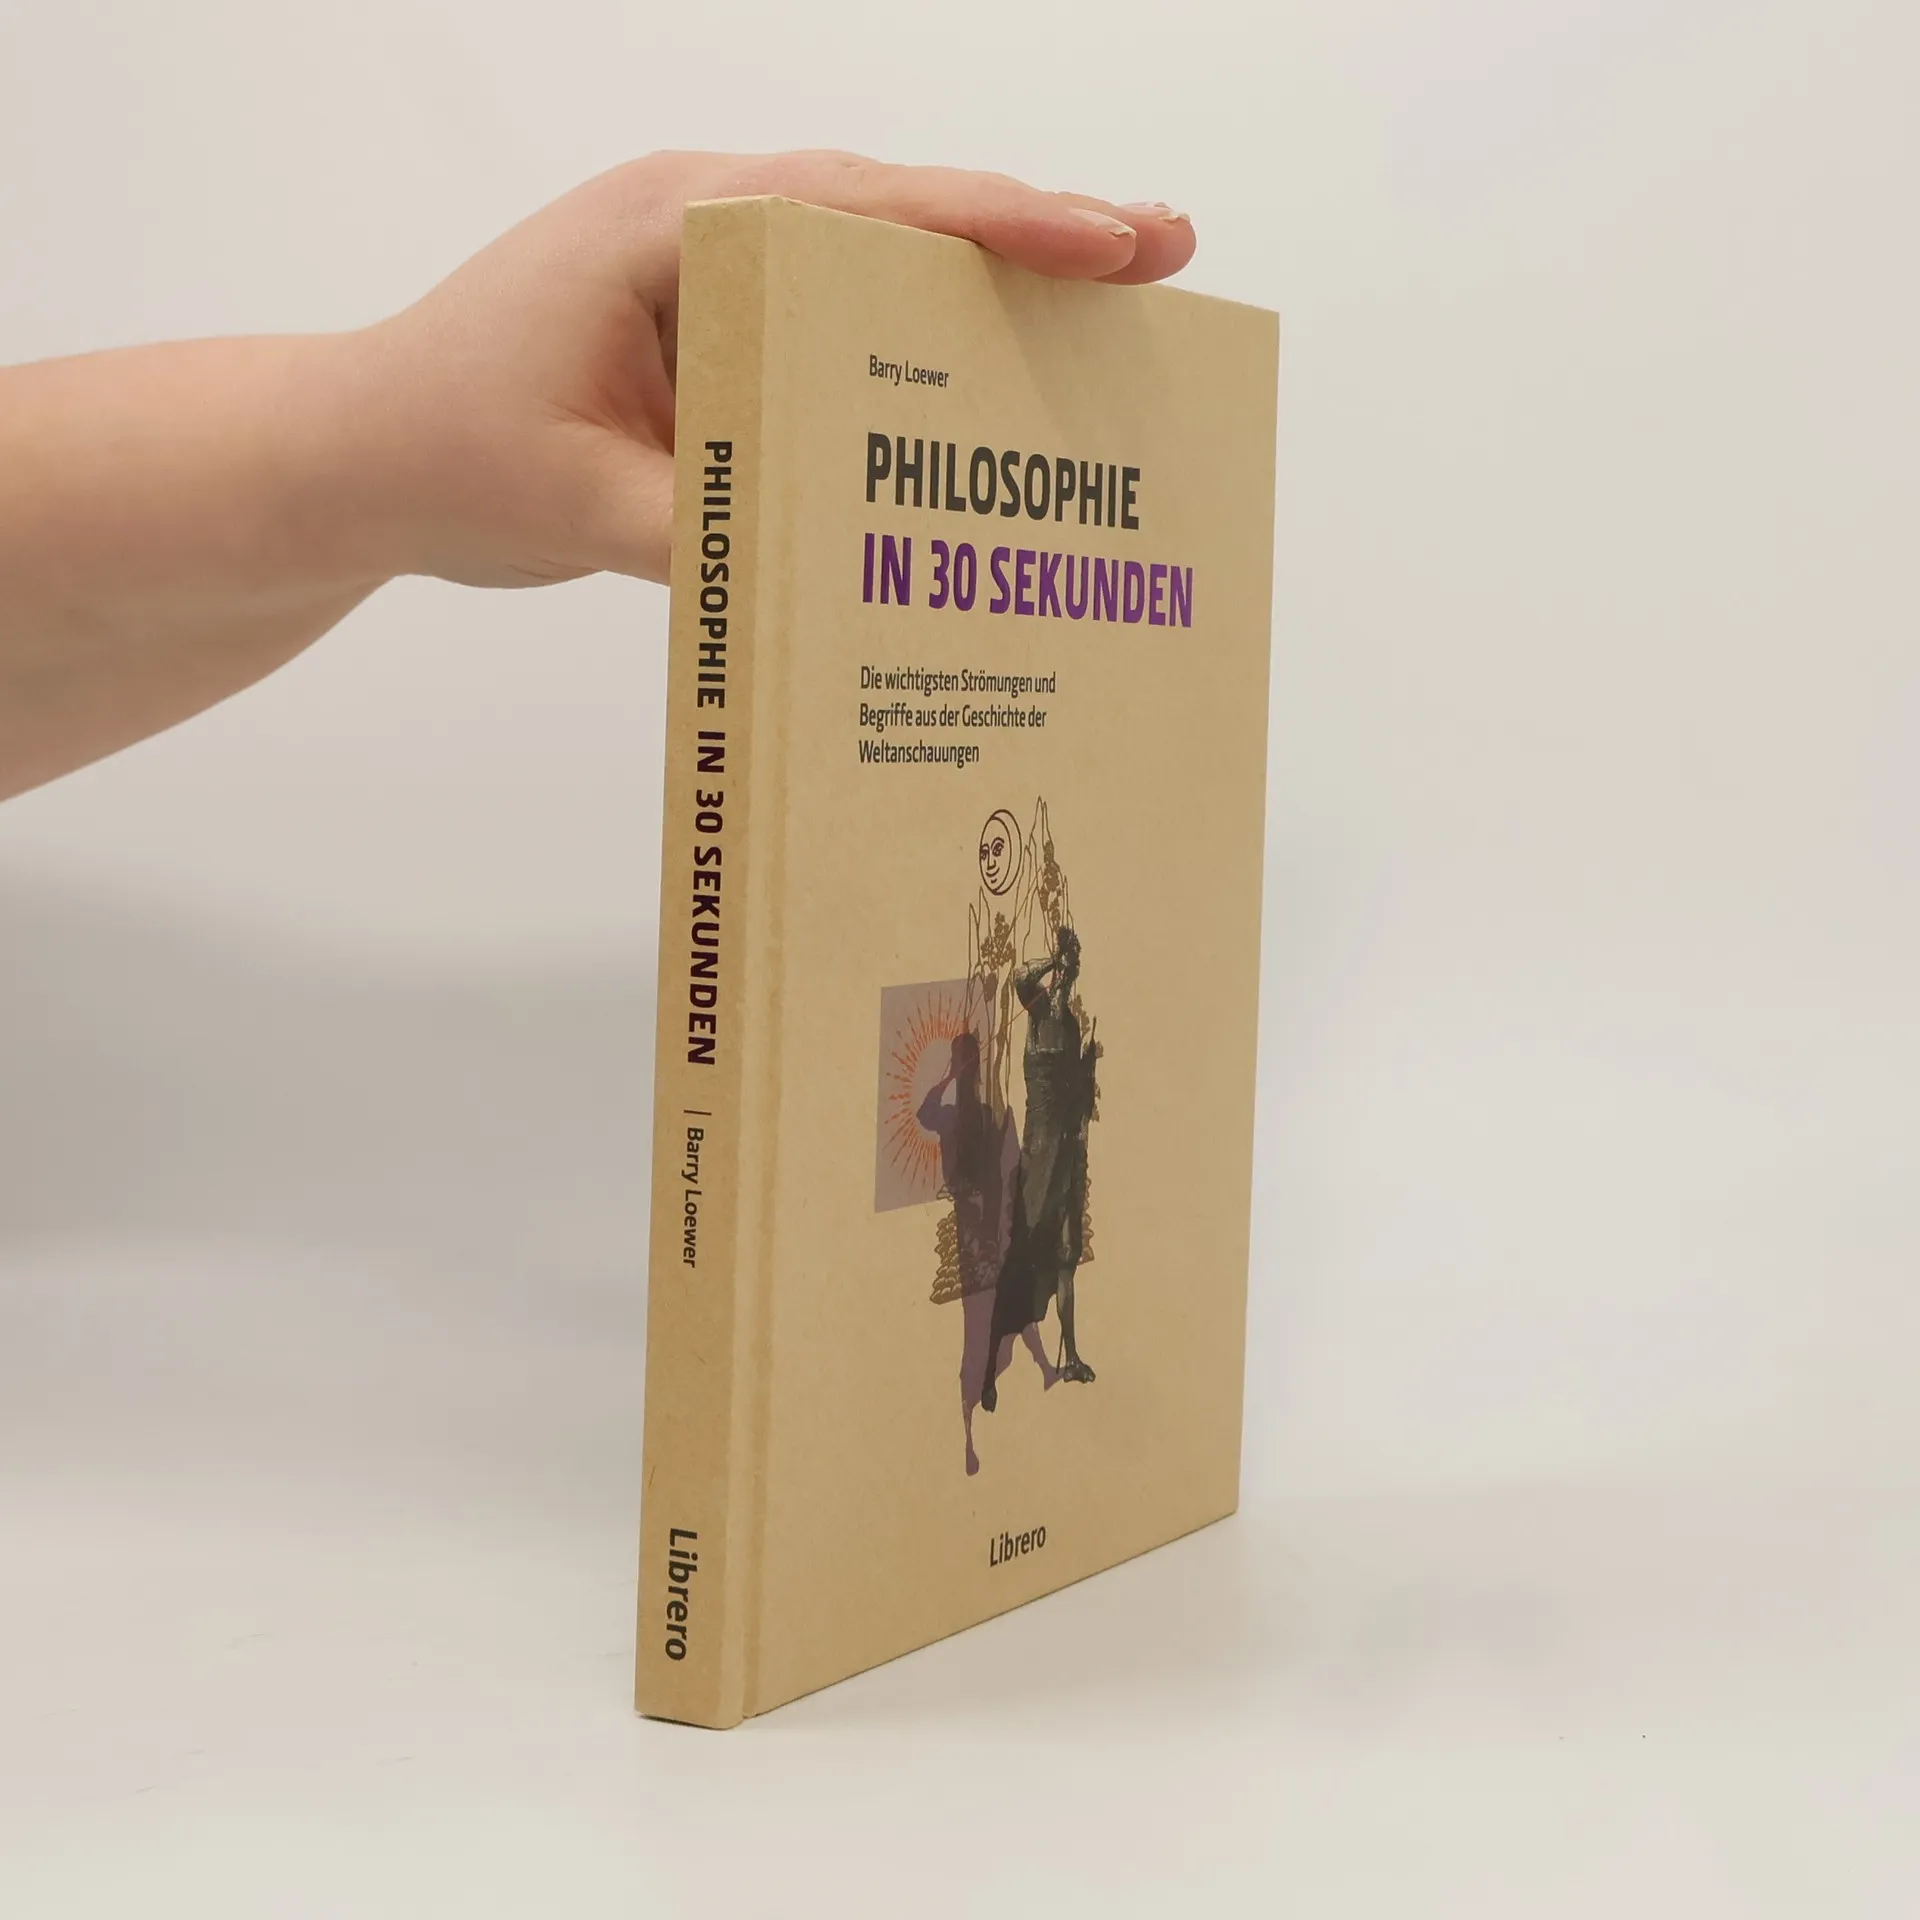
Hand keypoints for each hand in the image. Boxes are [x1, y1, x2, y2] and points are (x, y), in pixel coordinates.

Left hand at [352, 151, 1195, 589]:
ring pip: (880, 270)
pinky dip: (920, 358)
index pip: (861, 211)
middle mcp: (706, 231)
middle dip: (1034, 235)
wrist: (358, 455)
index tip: (1108, 242)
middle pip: (897, 217)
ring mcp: (715, 284)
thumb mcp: (568, 504)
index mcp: (673, 227)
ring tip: (1115, 316)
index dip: (994, 226)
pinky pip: (838, 337)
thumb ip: (699, 532)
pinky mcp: (718, 346)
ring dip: (990, 293)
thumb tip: (834, 582)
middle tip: (1162, 252)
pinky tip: (992, 397)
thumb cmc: (440, 448)